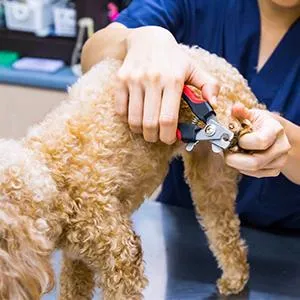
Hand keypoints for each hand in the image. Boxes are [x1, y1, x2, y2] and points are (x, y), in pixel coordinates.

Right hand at [115, 26, 218, 143]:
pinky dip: (127, 119)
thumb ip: (209, 85)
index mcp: (173, 80)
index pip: (168, 119)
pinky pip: (120, 110)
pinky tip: (135, 116)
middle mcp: (152, 80)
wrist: (148, 38)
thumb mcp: (194, 68)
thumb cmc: (174, 58)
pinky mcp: (120, 80)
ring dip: (140, 130)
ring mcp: (134, 80)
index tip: (169, 139)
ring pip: (133, 120)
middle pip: (150, 124)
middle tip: (157, 137)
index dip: (168, 136)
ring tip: (146, 128)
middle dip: (153, 137)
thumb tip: (214, 105)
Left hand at [225, 104, 290, 177]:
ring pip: (252, 170)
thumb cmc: (261, 124)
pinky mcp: (274, 170)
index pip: (260, 141)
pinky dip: (242, 168)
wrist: (275, 134)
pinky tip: (238, 158)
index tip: (232, 138)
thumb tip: (235, 108)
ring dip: (236, 164)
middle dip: (234, 159)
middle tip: (224, 152)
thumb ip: (241, 112)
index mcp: (275, 129)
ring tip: (230, 153)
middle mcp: (281, 147)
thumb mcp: (252, 114)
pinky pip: (254, 174)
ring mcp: (279, 161)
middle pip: (255, 162)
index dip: (242, 142)